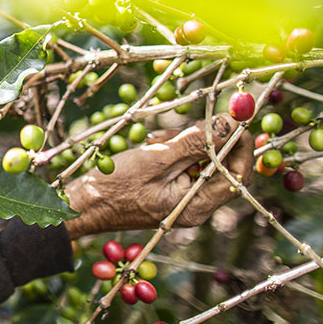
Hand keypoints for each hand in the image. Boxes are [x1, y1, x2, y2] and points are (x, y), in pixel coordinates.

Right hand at [62, 114, 253, 237]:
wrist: (82, 206)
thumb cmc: (114, 186)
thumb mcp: (156, 159)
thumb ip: (197, 142)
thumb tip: (232, 123)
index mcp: (197, 206)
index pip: (237, 173)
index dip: (240, 144)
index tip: (232, 117)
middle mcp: (196, 206)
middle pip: (222, 166)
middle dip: (209, 140)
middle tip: (186, 126)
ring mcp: (183, 199)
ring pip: (203, 162)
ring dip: (188, 142)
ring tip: (159, 139)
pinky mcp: (171, 191)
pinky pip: (185, 166)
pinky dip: (176, 150)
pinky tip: (154, 145)